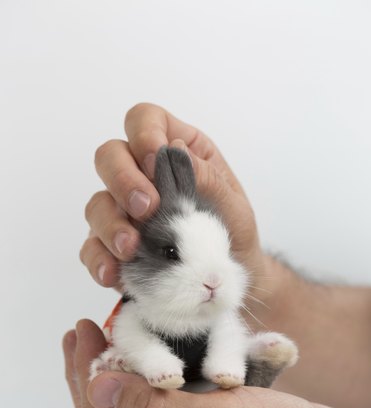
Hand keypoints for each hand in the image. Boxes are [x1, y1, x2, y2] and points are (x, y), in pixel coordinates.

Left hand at [63, 319, 369, 407]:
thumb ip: (153, 407)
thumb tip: (97, 388)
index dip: (83, 375)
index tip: (79, 333)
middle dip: (91, 371)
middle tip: (81, 329)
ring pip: (133, 405)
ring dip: (117, 369)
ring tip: (106, 334)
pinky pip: (159, 401)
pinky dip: (147, 374)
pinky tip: (147, 350)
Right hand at [80, 103, 275, 309]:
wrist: (229, 279)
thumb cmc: (231, 231)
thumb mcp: (232, 204)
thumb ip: (207, 178)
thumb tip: (176, 150)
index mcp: (174, 152)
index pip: (144, 121)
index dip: (143, 133)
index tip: (153, 160)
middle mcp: (141, 177)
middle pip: (109, 157)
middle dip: (122, 180)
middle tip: (145, 208)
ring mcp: (123, 212)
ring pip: (97, 205)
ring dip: (110, 224)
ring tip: (131, 247)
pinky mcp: (114, 247)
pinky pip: (93, 249)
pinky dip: (99, 260)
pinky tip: (112, 272)